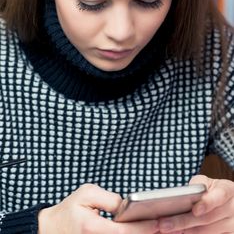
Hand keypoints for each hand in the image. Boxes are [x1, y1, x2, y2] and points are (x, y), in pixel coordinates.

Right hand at [38, 183, 158, 233]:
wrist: (50, 230)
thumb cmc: (68, 210)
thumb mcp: (86, 194)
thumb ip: (110, 199)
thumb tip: (129, 206)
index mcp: (94, 228)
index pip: (127, 231)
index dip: (145, 227)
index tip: (161, 222)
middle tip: (170, 228)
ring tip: (160, 230)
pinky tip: (144, 231)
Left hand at [158, 175, 233, 233]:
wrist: (229, 200)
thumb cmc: (213, 189)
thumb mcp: (207, 182)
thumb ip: (196, 186)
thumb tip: (179, 195)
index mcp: (228, 191)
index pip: (219, 196)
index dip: (207, 203)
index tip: (195, 210)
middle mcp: (232, 209)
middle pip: (207, 219)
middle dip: (184, 222)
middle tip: (164, 224)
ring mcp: (231, 225)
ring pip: (207, 232)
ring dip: (185, 232)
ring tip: (167, 230)